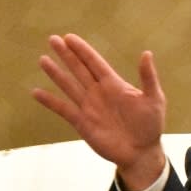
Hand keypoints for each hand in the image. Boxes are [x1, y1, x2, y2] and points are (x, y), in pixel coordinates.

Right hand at [32, 33, 167, 189]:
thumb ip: (148, 78)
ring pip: (68, 86)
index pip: (94, 62)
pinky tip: (36, 92)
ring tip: (43, 59)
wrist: (141, 152)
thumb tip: (146, 53)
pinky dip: (50, 101)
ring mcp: (88, 107)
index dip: (82, 50)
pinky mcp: (82, 123)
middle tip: (52, 39)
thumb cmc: (150, 125)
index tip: (69, 37)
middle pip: (78, 69)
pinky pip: (63, 109)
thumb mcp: (154, 99)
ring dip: (56, 73)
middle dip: (66, 55)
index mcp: (114, 84)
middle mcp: (98, 92)